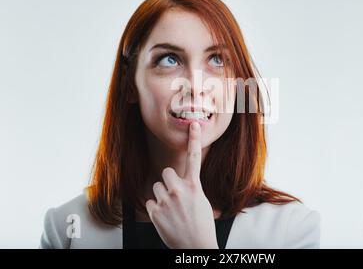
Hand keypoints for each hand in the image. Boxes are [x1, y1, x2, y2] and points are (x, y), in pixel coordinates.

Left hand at [145, 121, 218, 248]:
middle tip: (175, 195)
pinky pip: (150, 202)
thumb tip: (188, 188)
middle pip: (166, 172)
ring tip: (171, 210)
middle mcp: (179, 190)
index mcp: (194, 186)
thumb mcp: (203, 203)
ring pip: (156, 187)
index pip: (194, 158)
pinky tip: (165, 218)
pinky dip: (155, 209)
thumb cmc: (202, 226)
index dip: (194, 139)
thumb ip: (193, 190)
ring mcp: (166, 200)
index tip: (193, 124)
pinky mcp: (155, 211)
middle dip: (168, 182)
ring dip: (161, 196)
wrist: (196, 247)